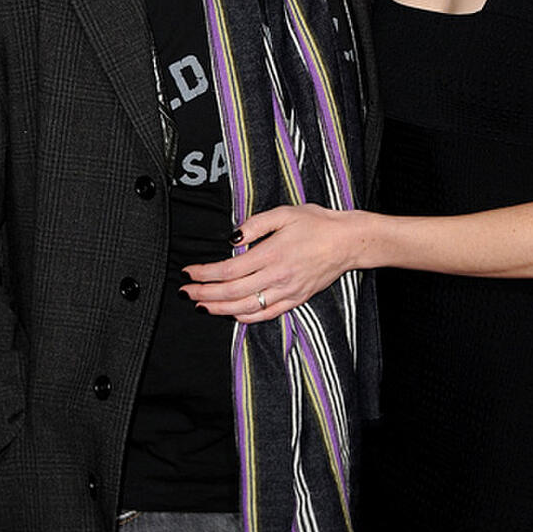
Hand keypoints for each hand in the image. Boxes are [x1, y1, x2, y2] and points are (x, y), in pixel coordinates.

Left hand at [180, 204, 367, 321]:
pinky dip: (246, 317)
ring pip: (245, 308)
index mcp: (271, 254)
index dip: (204, 274)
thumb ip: (256, 225)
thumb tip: (233, 238)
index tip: (188, 272)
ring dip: (219, 309)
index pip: (228, 270)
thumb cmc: (318, 224)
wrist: (347, 242)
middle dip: (203, 293)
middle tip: (185, 291)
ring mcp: (287, 291)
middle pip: (231, 292)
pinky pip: (266, 314)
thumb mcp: (285, 213)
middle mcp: (276, 276)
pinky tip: (232, 314)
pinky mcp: (296, 299)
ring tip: (201, 305)